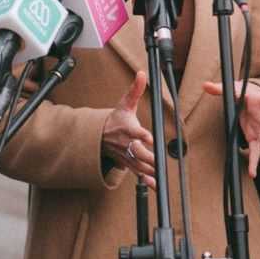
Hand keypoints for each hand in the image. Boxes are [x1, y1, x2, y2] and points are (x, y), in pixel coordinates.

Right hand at [102, 72, 155, 186]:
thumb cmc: (116, 119)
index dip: (140, 134)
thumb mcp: (125, 103)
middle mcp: (126, 143)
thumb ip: (135, 90)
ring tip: (159, 173)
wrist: (100, 135)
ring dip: (148, 169)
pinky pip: (137, 173)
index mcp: (126, 128)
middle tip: (158, 160)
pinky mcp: (127, 163)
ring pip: (138, 164)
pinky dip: (145, 179)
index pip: (133, 131)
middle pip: (137, 151)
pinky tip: (154, 184)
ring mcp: (126, 155)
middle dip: (147, 156)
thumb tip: (142, 74)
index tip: (147, 137)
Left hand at [203, 80, 259, 177]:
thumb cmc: (241, 92)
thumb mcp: (231, 88)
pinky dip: (253, 160)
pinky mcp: (253, 135)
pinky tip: (253, 172)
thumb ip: (219, 88)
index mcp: (258, 102)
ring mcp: (259, 127)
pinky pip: (255, 149)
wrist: (247, 97)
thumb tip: (206, 86)